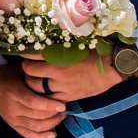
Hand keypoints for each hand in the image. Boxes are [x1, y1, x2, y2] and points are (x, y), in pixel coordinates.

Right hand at [0, 62, 67, 137]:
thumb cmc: (10, 75)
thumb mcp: (22, 70)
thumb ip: (36, 75)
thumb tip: (55, 77)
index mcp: (14, 92)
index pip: (33, 102)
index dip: (49, 105)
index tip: (62, 105)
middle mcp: (12, 108)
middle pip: (36, 116)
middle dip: (53, 115)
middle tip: (65, 109)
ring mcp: (12, 119)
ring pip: (35, 127)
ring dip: (51, 124)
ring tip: (61, 116)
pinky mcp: (13, 126)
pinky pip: (28, 135)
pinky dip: (41, 137)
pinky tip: (53, 134)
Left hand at [23, 52, 137, 101]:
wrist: (113, 67)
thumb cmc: (97, 51)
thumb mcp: (77, 42)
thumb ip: (60, 43)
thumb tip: (46, 38)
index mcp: (59, 55)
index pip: (33, 55)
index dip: (25, 54)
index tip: (23, 52)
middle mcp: (58, 71)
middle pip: (30, 72)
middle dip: (26, 69)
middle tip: (27, 66)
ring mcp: (63, 86)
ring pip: (37, 87)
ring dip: (31, 83)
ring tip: (32, 79)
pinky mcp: (69, 96)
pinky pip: (50, 99)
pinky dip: (43, 96)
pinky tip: (43, 92)